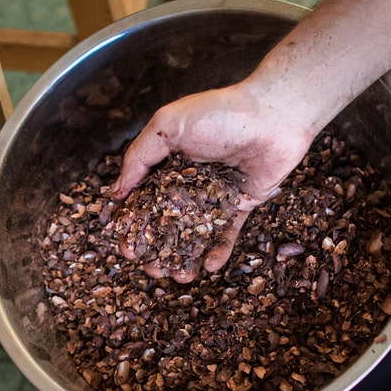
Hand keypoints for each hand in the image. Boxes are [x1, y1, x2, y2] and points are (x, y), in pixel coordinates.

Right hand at [112, 82, 317, 276]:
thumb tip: (116, 192)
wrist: (274, 115)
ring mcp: (215, 194)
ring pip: (196, 232)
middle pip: (168, 223)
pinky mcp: (241, 204)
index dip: (134, 226)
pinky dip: (219, 250)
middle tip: (151, 270)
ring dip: (185, 256)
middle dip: (157, 250)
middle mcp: (189, 181)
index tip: (127, 248)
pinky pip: (227, 231)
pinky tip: (208, 267)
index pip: (144, 200)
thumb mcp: (168, 126)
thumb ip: (139, 157)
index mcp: (167, 163)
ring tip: (178, 277)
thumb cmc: (218, 113)